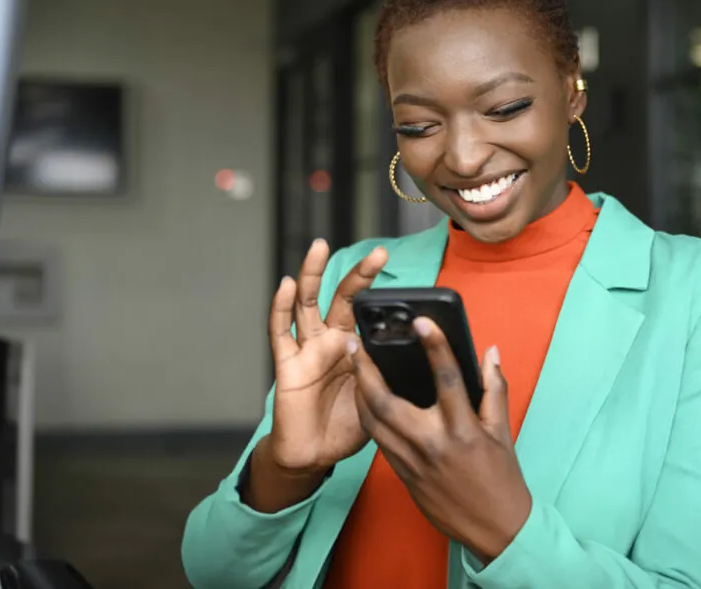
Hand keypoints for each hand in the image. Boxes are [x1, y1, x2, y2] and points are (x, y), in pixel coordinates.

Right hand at [267, 240, 387, 474]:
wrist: (314, 455)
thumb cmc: (346, 427)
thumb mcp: (378, 399)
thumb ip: (390, 377)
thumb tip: (421, 361)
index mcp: (355, 347)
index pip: (369, 310)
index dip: (383, 293)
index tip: (410, 280)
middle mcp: (330, 340)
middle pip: (342, 298)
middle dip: (359, 275)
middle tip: (379, 253)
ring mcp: (307, 349)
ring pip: (307, 303)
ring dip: (311, 274)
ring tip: (320, 246)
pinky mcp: (287, 364)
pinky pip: (280, 332)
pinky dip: (279, 307)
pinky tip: (284, 285)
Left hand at [351, 317, 532, 563]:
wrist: (495, 529)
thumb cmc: (502, 478)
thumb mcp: (502, 431)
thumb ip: (494, 388)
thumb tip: (489, 352)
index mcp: (463, 429)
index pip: (447, 379)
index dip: (435, 346)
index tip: (421, 321)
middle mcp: (434, 444)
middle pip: (388, 402)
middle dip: (367, 371)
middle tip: (356, 344)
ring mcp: (414, 462)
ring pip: (374, 422)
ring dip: (359, 391)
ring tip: (353, 366)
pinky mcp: (403, 475)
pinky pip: (378, 441)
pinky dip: (369, 416)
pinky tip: (365, 398)